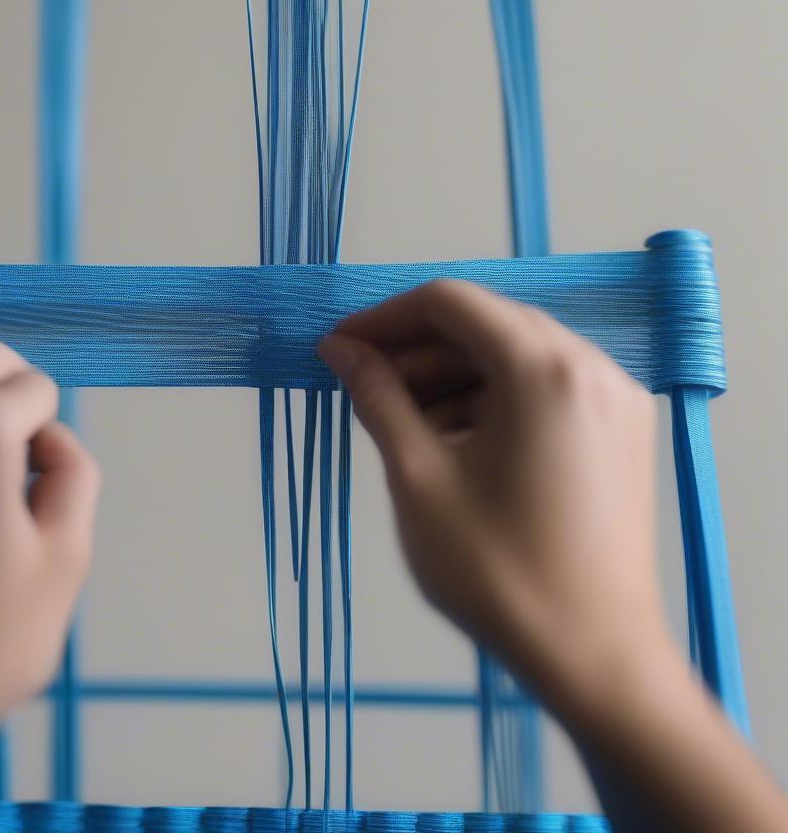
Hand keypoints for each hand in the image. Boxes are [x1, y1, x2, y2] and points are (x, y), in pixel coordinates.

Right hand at [318, 279, 663, 695]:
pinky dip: (495, 398)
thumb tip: (339, 348)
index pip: (450, 302)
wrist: (594, 657)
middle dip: (417, 349)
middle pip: (486, 323)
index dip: (384, 318)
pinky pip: (546, 387)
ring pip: (516, 355)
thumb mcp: (418, 477)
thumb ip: (378, 397)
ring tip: (403, 422)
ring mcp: (615, 397)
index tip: (337, 349)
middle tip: (362, 387)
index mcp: (543, 367)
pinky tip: (456, 440)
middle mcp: (591, 364)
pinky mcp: (622, 430)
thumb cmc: (495, 570)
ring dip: (454, 375)